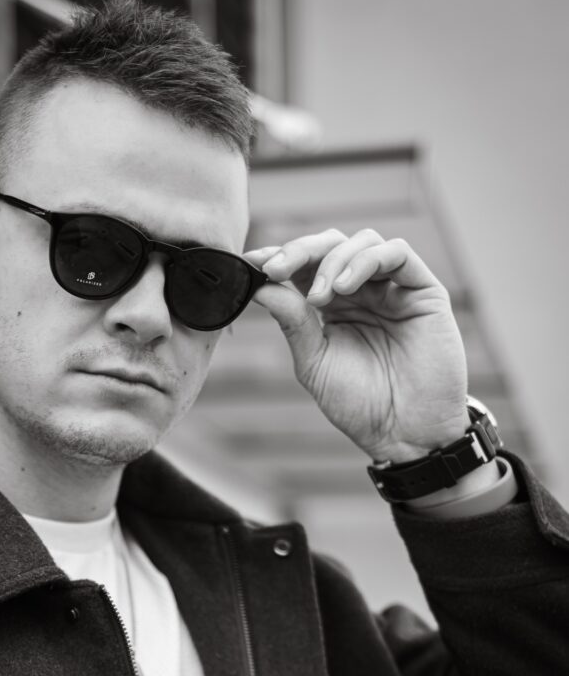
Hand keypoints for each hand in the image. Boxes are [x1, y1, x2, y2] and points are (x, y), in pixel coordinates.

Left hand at [245, 228, 468, 463]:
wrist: (403, 433)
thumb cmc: (361, 404)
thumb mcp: (315, 361)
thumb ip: (292, 321)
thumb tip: (260, 286)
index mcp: (334, 305)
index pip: (306, 266)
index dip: (280, 257)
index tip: (252, 262)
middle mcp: (364, 291)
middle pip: (331, 245)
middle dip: (299, 251)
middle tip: (276, 269)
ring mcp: (394, 288)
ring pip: (361, 242)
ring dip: (332, 260)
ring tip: (318, 297)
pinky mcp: (423, 290)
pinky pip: (397, 253)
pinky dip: (366, 261)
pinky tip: (345, 288)